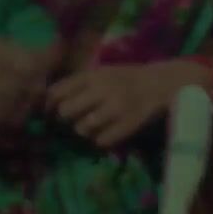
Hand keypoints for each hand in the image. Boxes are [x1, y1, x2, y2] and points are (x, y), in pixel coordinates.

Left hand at [48, 61, 202, 148]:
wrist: (163, 84)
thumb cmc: (128, 79)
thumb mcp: (102, 72)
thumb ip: (78, 83)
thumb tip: (49, 101)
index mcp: (92, 75)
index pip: (57, 92)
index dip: (48, 105)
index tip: (49, 112)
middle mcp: (101, 90)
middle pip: (65, 112)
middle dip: (66, 119)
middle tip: (75, 120)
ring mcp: (115, 108)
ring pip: (82, 128)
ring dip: (84, 131)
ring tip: (93, 127)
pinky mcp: (128, 125)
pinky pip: (101, 141)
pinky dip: (101, 140)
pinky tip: (107, 134)